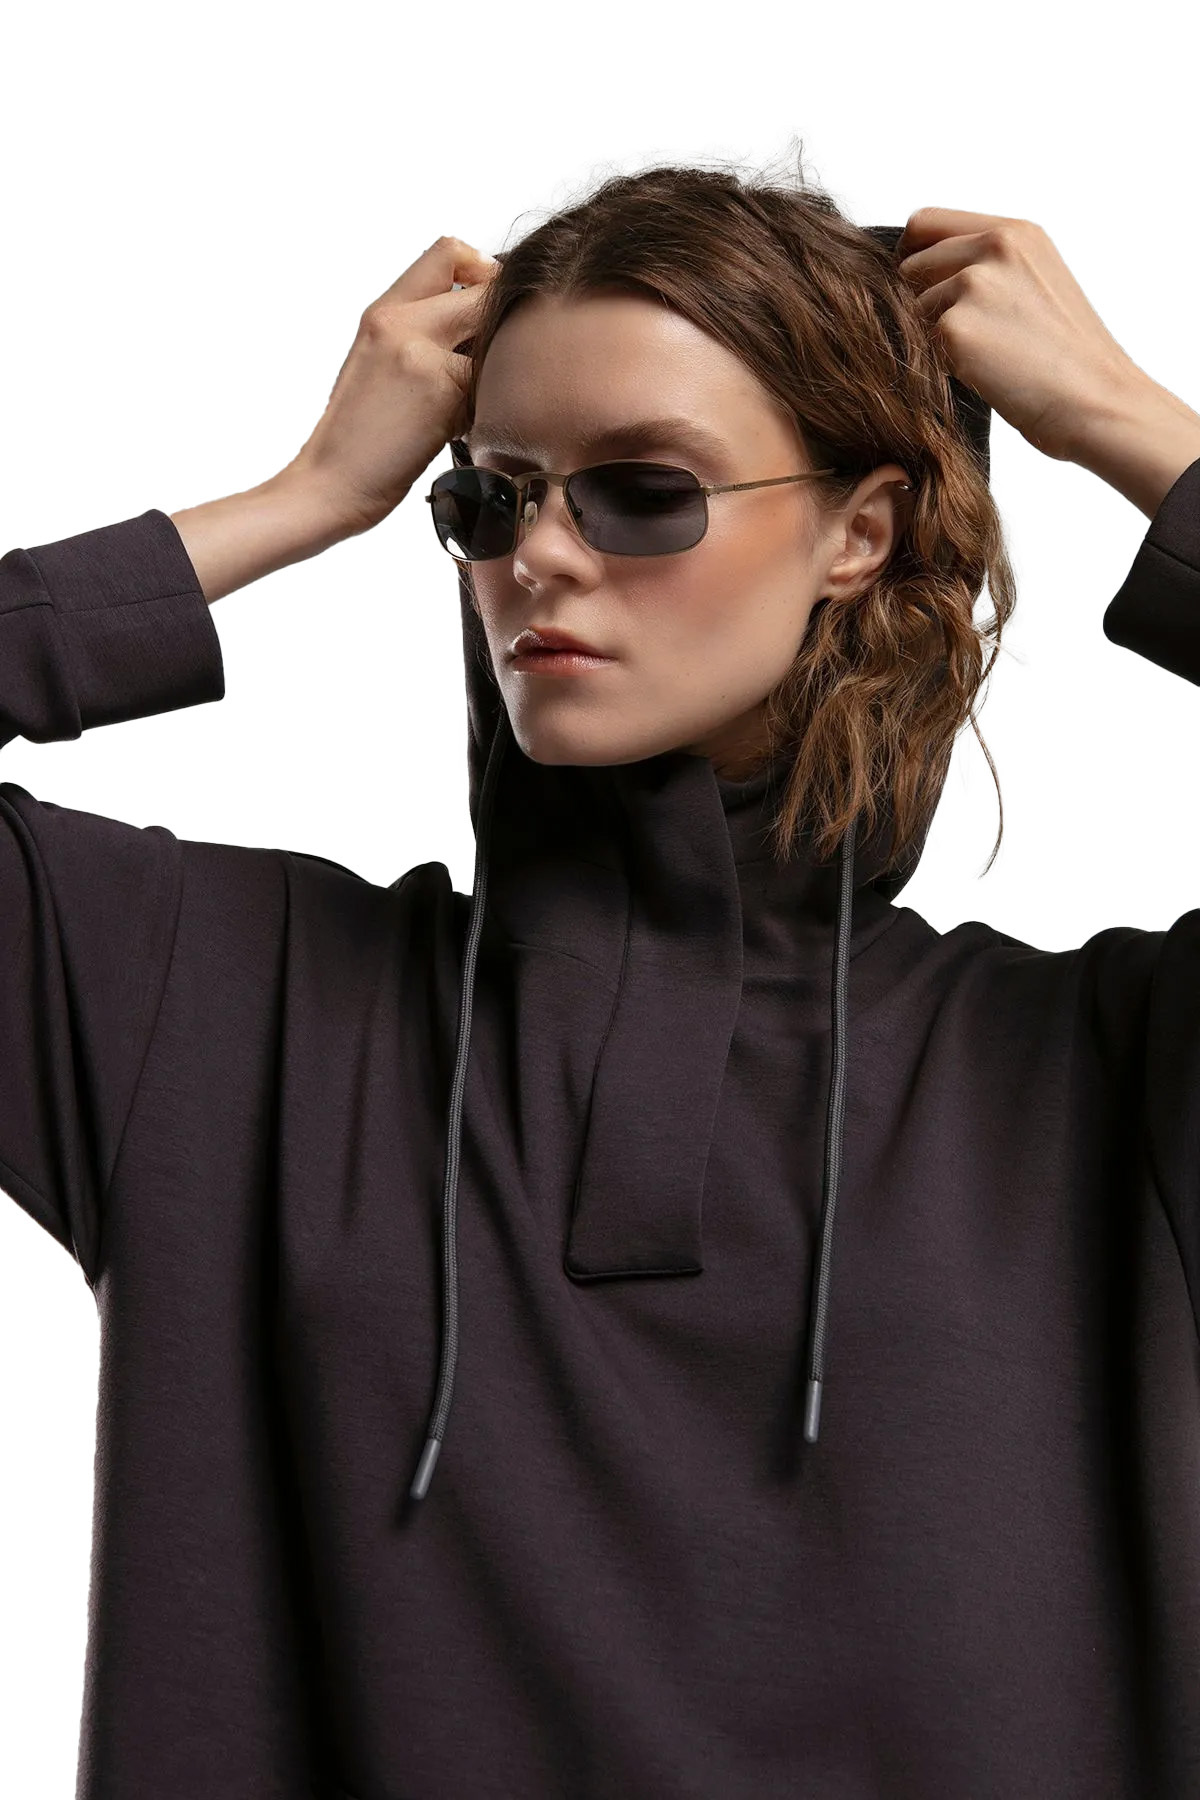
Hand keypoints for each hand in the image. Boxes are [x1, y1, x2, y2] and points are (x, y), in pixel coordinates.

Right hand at [282, 236, 501, 534]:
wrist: (328, 486)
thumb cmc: (357, 440)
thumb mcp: (376, 367)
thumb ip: (418, 335)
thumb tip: (478, 322)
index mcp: (381, 312)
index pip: (449, 251)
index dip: (481, 274)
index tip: (482, 314)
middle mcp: (397, 321)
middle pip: (483, 283)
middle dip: (500, 320)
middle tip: (497, 361)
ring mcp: (419, 352)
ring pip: (493, 331)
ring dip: (497, 364)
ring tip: (475, 401)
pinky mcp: (441, 388)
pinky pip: (491, 379)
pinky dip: (489, 404)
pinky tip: (466, 430)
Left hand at [895, 207, 1146, 462]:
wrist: (1094, 400)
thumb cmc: (1067, 356)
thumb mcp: (1038, 283)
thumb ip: (989, 264)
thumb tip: (918, 269)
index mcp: (1015, 232)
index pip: (926, 223)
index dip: (910, 254)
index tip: (914, 282)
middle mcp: (993, 247)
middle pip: (910, 266)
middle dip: (921, 300)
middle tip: (963, 335)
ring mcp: (973, 284)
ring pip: (913, 308)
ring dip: (934, 334)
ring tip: (985, 355)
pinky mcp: (955, 326)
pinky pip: (922, 344)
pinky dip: (943, 363)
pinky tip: (984, 373)